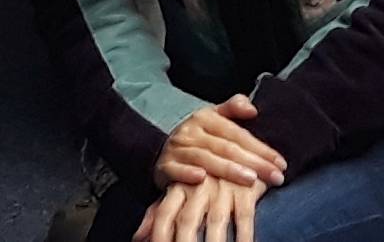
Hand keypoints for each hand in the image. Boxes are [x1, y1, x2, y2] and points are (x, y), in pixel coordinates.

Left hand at [136, 175, 264, 241]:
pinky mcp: (245, 190)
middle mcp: (199, 187)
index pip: (164, 214)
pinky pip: (244, 217)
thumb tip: (138, 237)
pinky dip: (244, 236)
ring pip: (216, 221)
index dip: (159, 233)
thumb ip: (158, 214)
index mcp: (180, 187)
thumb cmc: (204, 178)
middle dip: (184, 241)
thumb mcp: (179, 192)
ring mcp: (222, 188)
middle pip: (187, 220)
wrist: (237, 150)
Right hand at [155, 96, 286, 191]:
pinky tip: (201, 179)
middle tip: (275, 176)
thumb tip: (253, 109)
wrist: (160, 153)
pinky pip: (176, 170)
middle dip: (254, 163)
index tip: (281, 163)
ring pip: (205, 158)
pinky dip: (187, 174)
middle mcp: (191, 131)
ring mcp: (176, 149)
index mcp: (206, 117)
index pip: (238, 134)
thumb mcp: (213, 118)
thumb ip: (233, 108)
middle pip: (226, 147)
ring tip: (251, 180)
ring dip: (228, 170)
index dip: (261, 148)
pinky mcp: (164, 166)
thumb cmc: (196, 138)